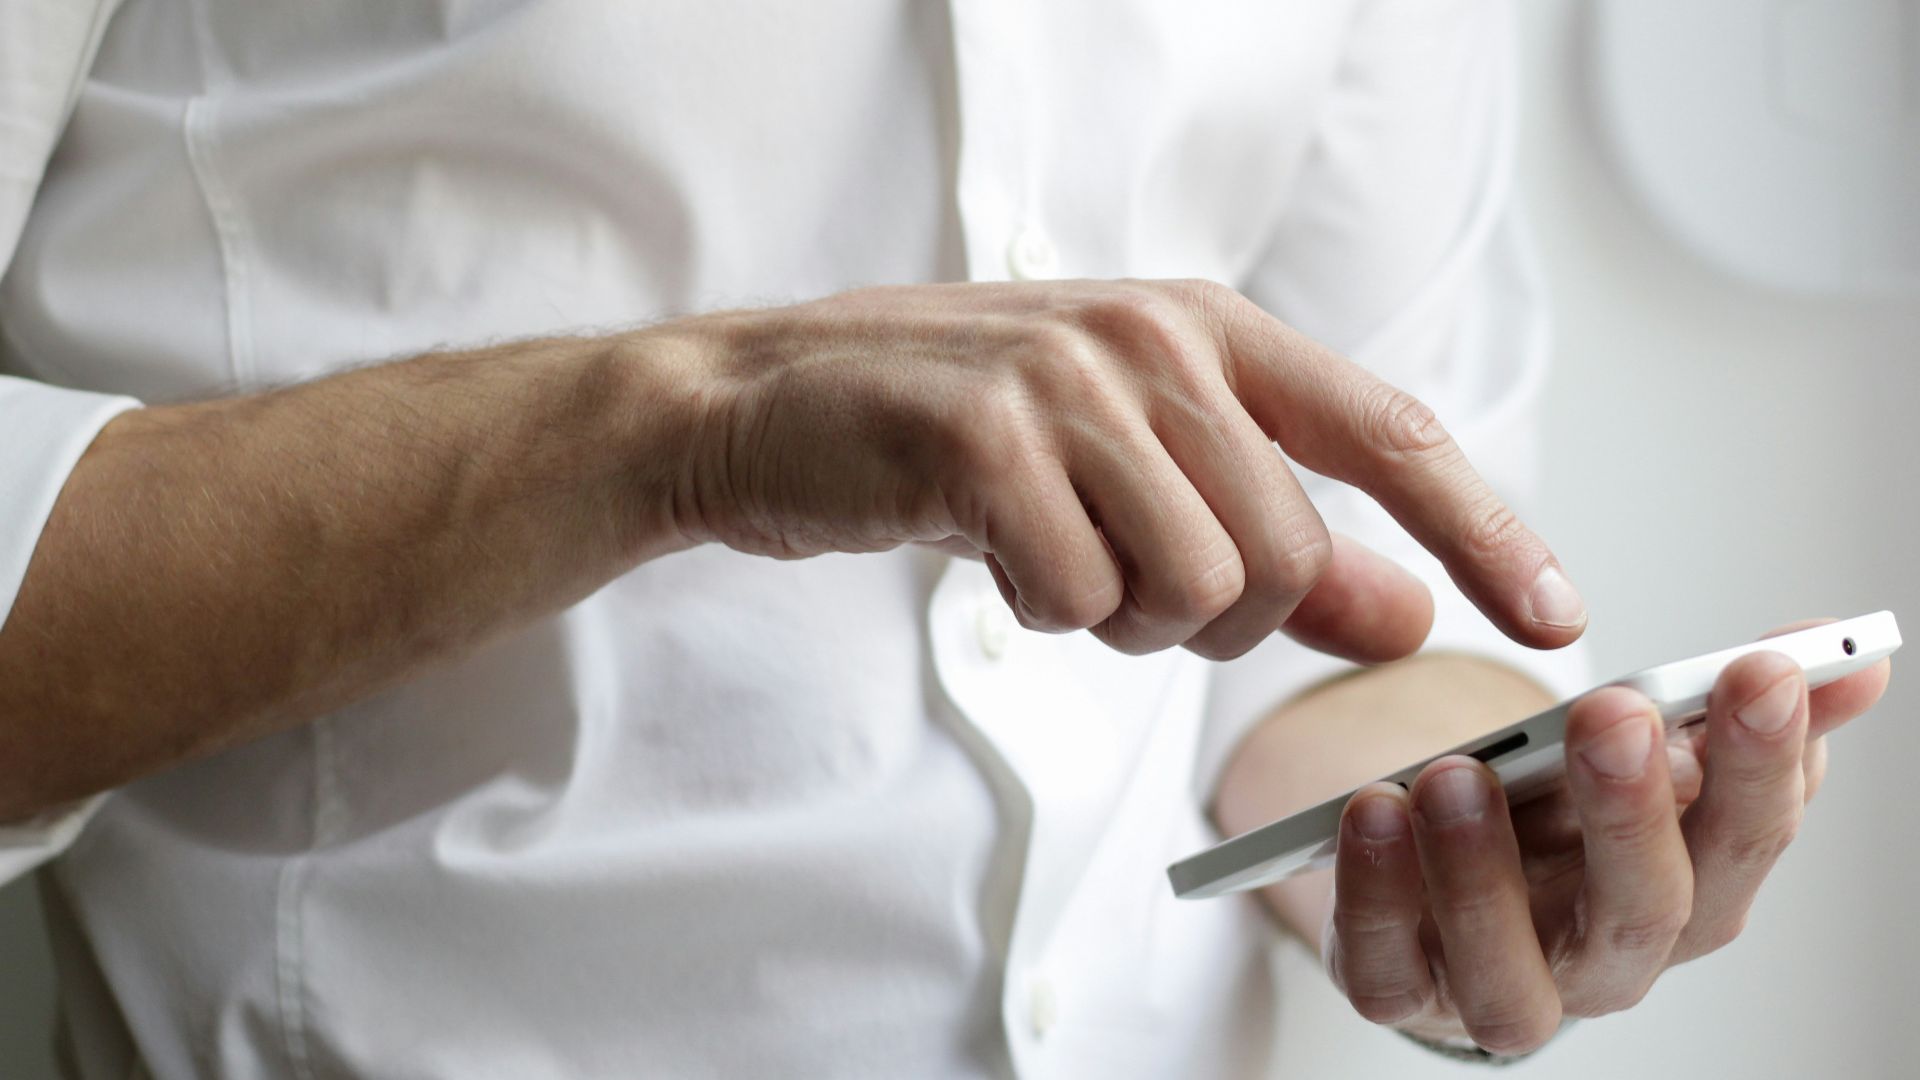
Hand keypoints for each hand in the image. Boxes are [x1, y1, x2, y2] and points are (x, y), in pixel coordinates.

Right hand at [654, 279, 1584, 660]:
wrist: (766, 406)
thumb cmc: (959, 439)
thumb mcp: (1133, 473)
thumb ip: (1278, 540)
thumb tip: (1407, 615)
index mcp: (1208, 329)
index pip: (1390, 434)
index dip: (1485, 530)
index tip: (1556, 617)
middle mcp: (1154, 337)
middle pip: (1285, 555)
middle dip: (1214, 617)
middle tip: (1119, 582)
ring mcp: (1068, 379)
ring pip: (1194, 587)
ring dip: (1122, 619)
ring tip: (1050, 556)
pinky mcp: (984, 437)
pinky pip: (1079, 599)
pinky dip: (1042, 614)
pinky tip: (989, 553)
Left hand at [1321, 622, 1892, 1053]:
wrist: (1442, 877)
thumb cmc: (1557, 818)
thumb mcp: (1641, 753)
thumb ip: (1730, 708)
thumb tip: (1851, 652)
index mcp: (1688, 893)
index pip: (1746, 839)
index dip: (1762, 761)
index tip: (1759, 669)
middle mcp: (1606, 960)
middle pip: (1643, 913)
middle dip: (1633, 812)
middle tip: (1614, 714)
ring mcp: (1501, 987)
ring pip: (1510, 974)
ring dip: (1483, 872)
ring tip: (1457, 774)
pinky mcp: (1401, 991)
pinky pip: (1385, 972)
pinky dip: (1375, 898)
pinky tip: (1372, 812)